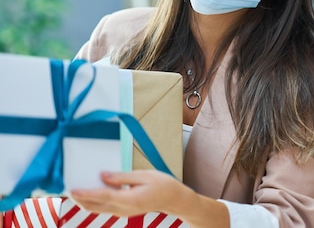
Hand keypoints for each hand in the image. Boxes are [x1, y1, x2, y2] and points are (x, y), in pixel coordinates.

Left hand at [70, 170, 184, 216]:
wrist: (173, 200)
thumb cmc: (162, 184)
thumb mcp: (144, 175)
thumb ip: (122, 176)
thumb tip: (103, 176)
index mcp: (129, 199)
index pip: (102, 196)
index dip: (85, 193)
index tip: (72, 189)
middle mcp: (123, 209)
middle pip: (95, 206)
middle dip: (79, 198)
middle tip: (66, 188)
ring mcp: (122, 212)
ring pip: (97, 208)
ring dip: (84, 201)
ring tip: (74, 190)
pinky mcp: (123, 211)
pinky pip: (104, 207)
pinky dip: (94, 200)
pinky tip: (90, 191)